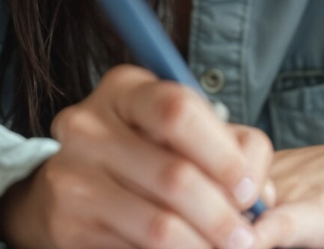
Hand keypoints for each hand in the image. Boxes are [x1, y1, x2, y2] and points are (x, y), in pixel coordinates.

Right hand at [0, 64, 273, 248]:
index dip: (223, 155)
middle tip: (244, 238)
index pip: (178, 110)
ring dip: (202, 246)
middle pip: (173, 176)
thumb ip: (233, 146)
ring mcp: (71, 177)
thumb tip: (256, 192)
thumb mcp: (189, 131)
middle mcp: (87, 127)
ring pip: (158, 225)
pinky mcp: (67, 226)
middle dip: (221, 215)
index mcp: (123, 90)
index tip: (247, 190)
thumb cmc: (150, 151)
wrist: (75, 186)